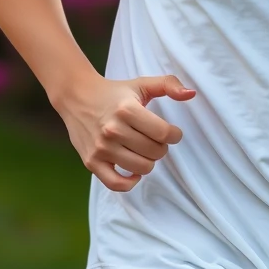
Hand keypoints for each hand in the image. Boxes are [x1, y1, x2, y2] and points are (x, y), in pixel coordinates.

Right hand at [54, 72, 195, 192]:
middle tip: (156, 140)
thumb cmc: (115, 92)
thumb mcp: (142, 83)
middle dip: (162, 148)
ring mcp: (101, 148)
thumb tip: (191, 94)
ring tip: (145, 151)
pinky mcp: (91, 162)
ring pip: (141, 168)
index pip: (163, 133)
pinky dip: (130, 182)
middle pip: (154, 152)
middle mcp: (113, 130)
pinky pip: (116, 184)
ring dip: (149, 162)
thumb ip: (168, 85)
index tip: (172, 132)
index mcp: (127, 110)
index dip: (174, 135)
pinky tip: (134, 171)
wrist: (77, 97)